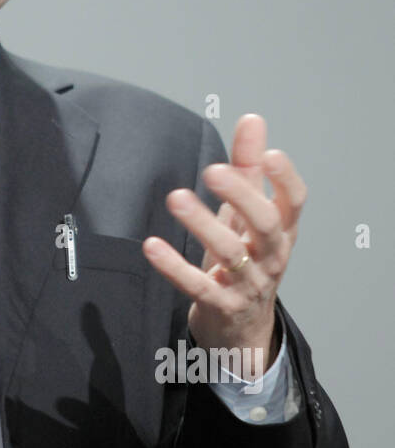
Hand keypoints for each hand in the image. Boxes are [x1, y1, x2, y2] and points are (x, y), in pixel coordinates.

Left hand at [142, 114, 306, 373]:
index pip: (295, 202)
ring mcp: (248, 284)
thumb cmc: (247, 260)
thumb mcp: (248, 215)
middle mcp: (271, 256)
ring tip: (176, 198)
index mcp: (282, 230)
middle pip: (266, 224)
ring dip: (203, 224)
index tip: (271, 154)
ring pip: (230, 254)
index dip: (286, 179)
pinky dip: (174, 266)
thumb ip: (249, 168)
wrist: (242, 327)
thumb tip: (252, 120)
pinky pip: (198, 286)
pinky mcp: (221, 306)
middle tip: (213, 170)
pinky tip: (152, 246)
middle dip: (242, 195)